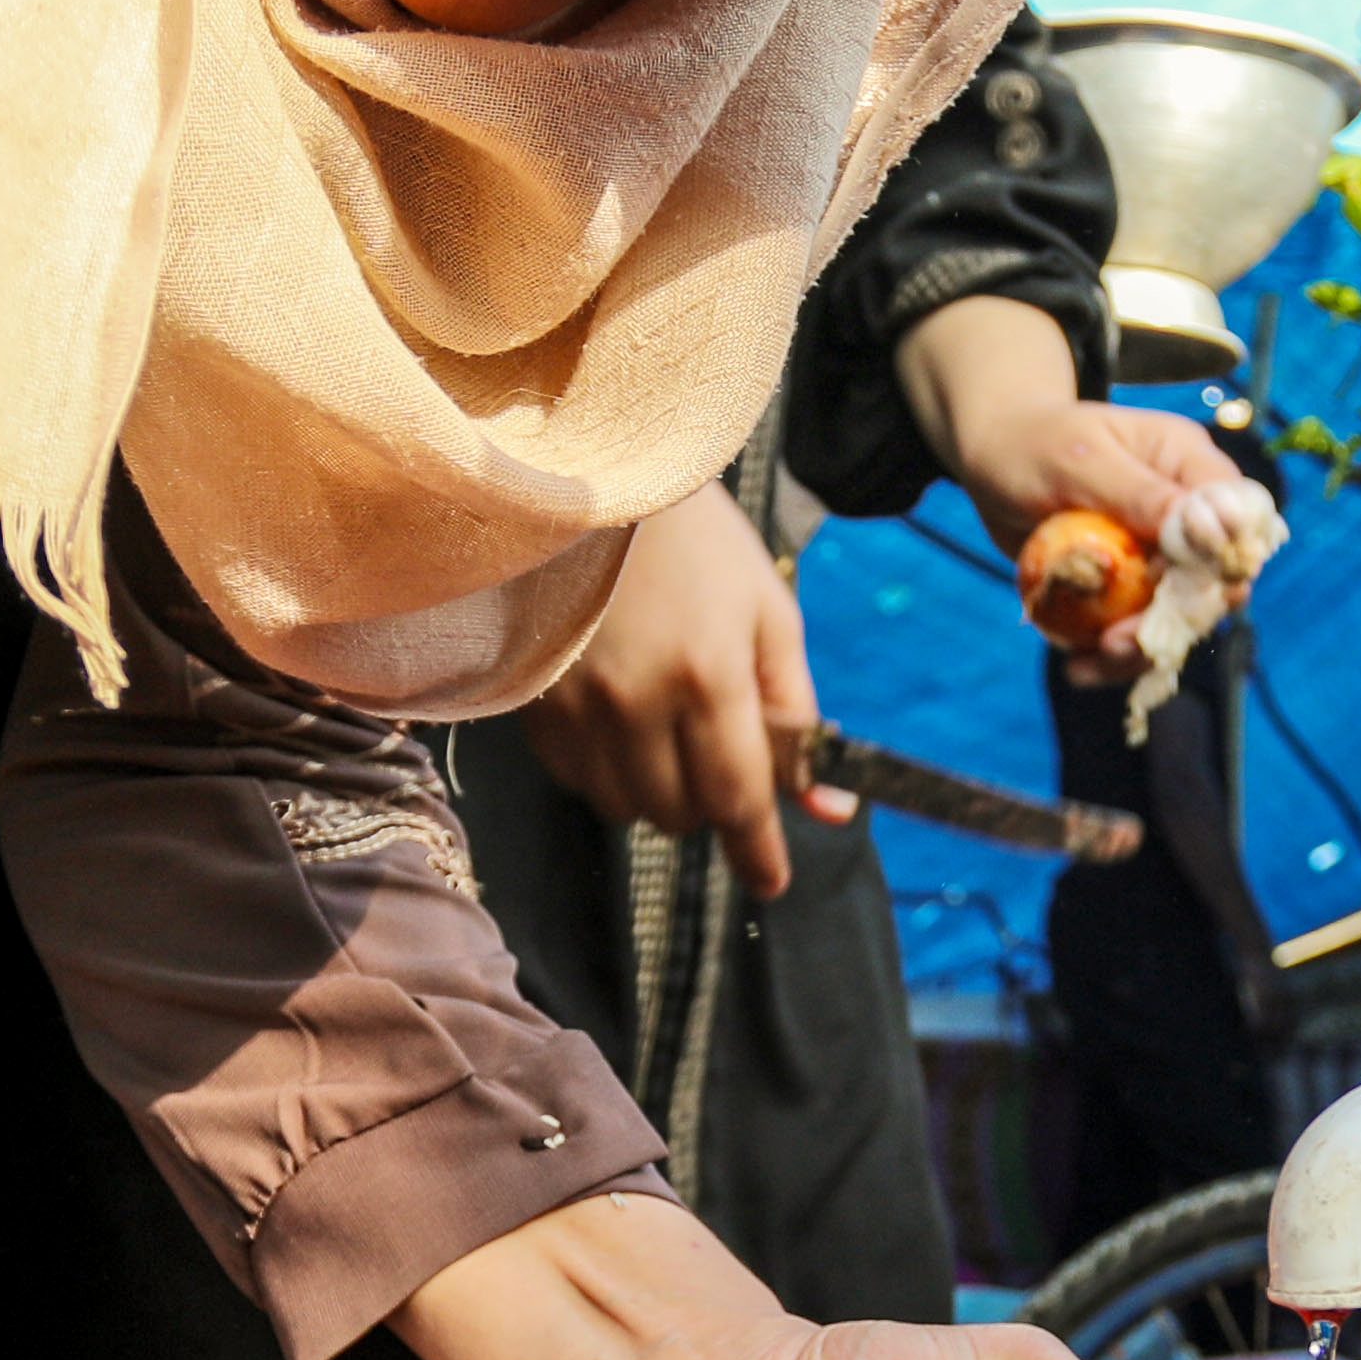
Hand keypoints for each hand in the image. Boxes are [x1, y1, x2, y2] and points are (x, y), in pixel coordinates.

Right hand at [513, 480, 841, 892]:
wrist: (590, 480)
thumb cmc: (694, 542)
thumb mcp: (769, 613)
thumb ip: (796, 715)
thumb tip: (829, 806)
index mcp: (708, 677)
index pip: (738, 799)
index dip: (758, 851)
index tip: (772, 879)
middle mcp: (636, 703)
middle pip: (678, 814)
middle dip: (708, 801)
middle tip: (715, 748)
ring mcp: (575, 706)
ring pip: (623, 806)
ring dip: (655, 789)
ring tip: (665, 726)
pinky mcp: (531, 702)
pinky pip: (575, 778)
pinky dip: (606, 768)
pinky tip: (618, 717)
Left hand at [899, 293, 1248, 659]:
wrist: (993, 460)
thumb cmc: (1034, 444)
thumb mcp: (1080, 462)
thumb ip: (1139, 492)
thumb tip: (1205, 527)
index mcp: (1189, 464)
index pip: (1237, 520)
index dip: (1222, 567)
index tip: (1179, 603)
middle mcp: (1186, 512)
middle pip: (1212, 581)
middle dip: (1172, 622)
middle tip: (1115, 643)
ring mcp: (1159, 554)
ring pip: (1175, 618)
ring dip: (1138, 651)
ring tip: (1090, 662)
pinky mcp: (1130, 587)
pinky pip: (1135, 630)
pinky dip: (1108, 656)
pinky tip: (1076, 666)